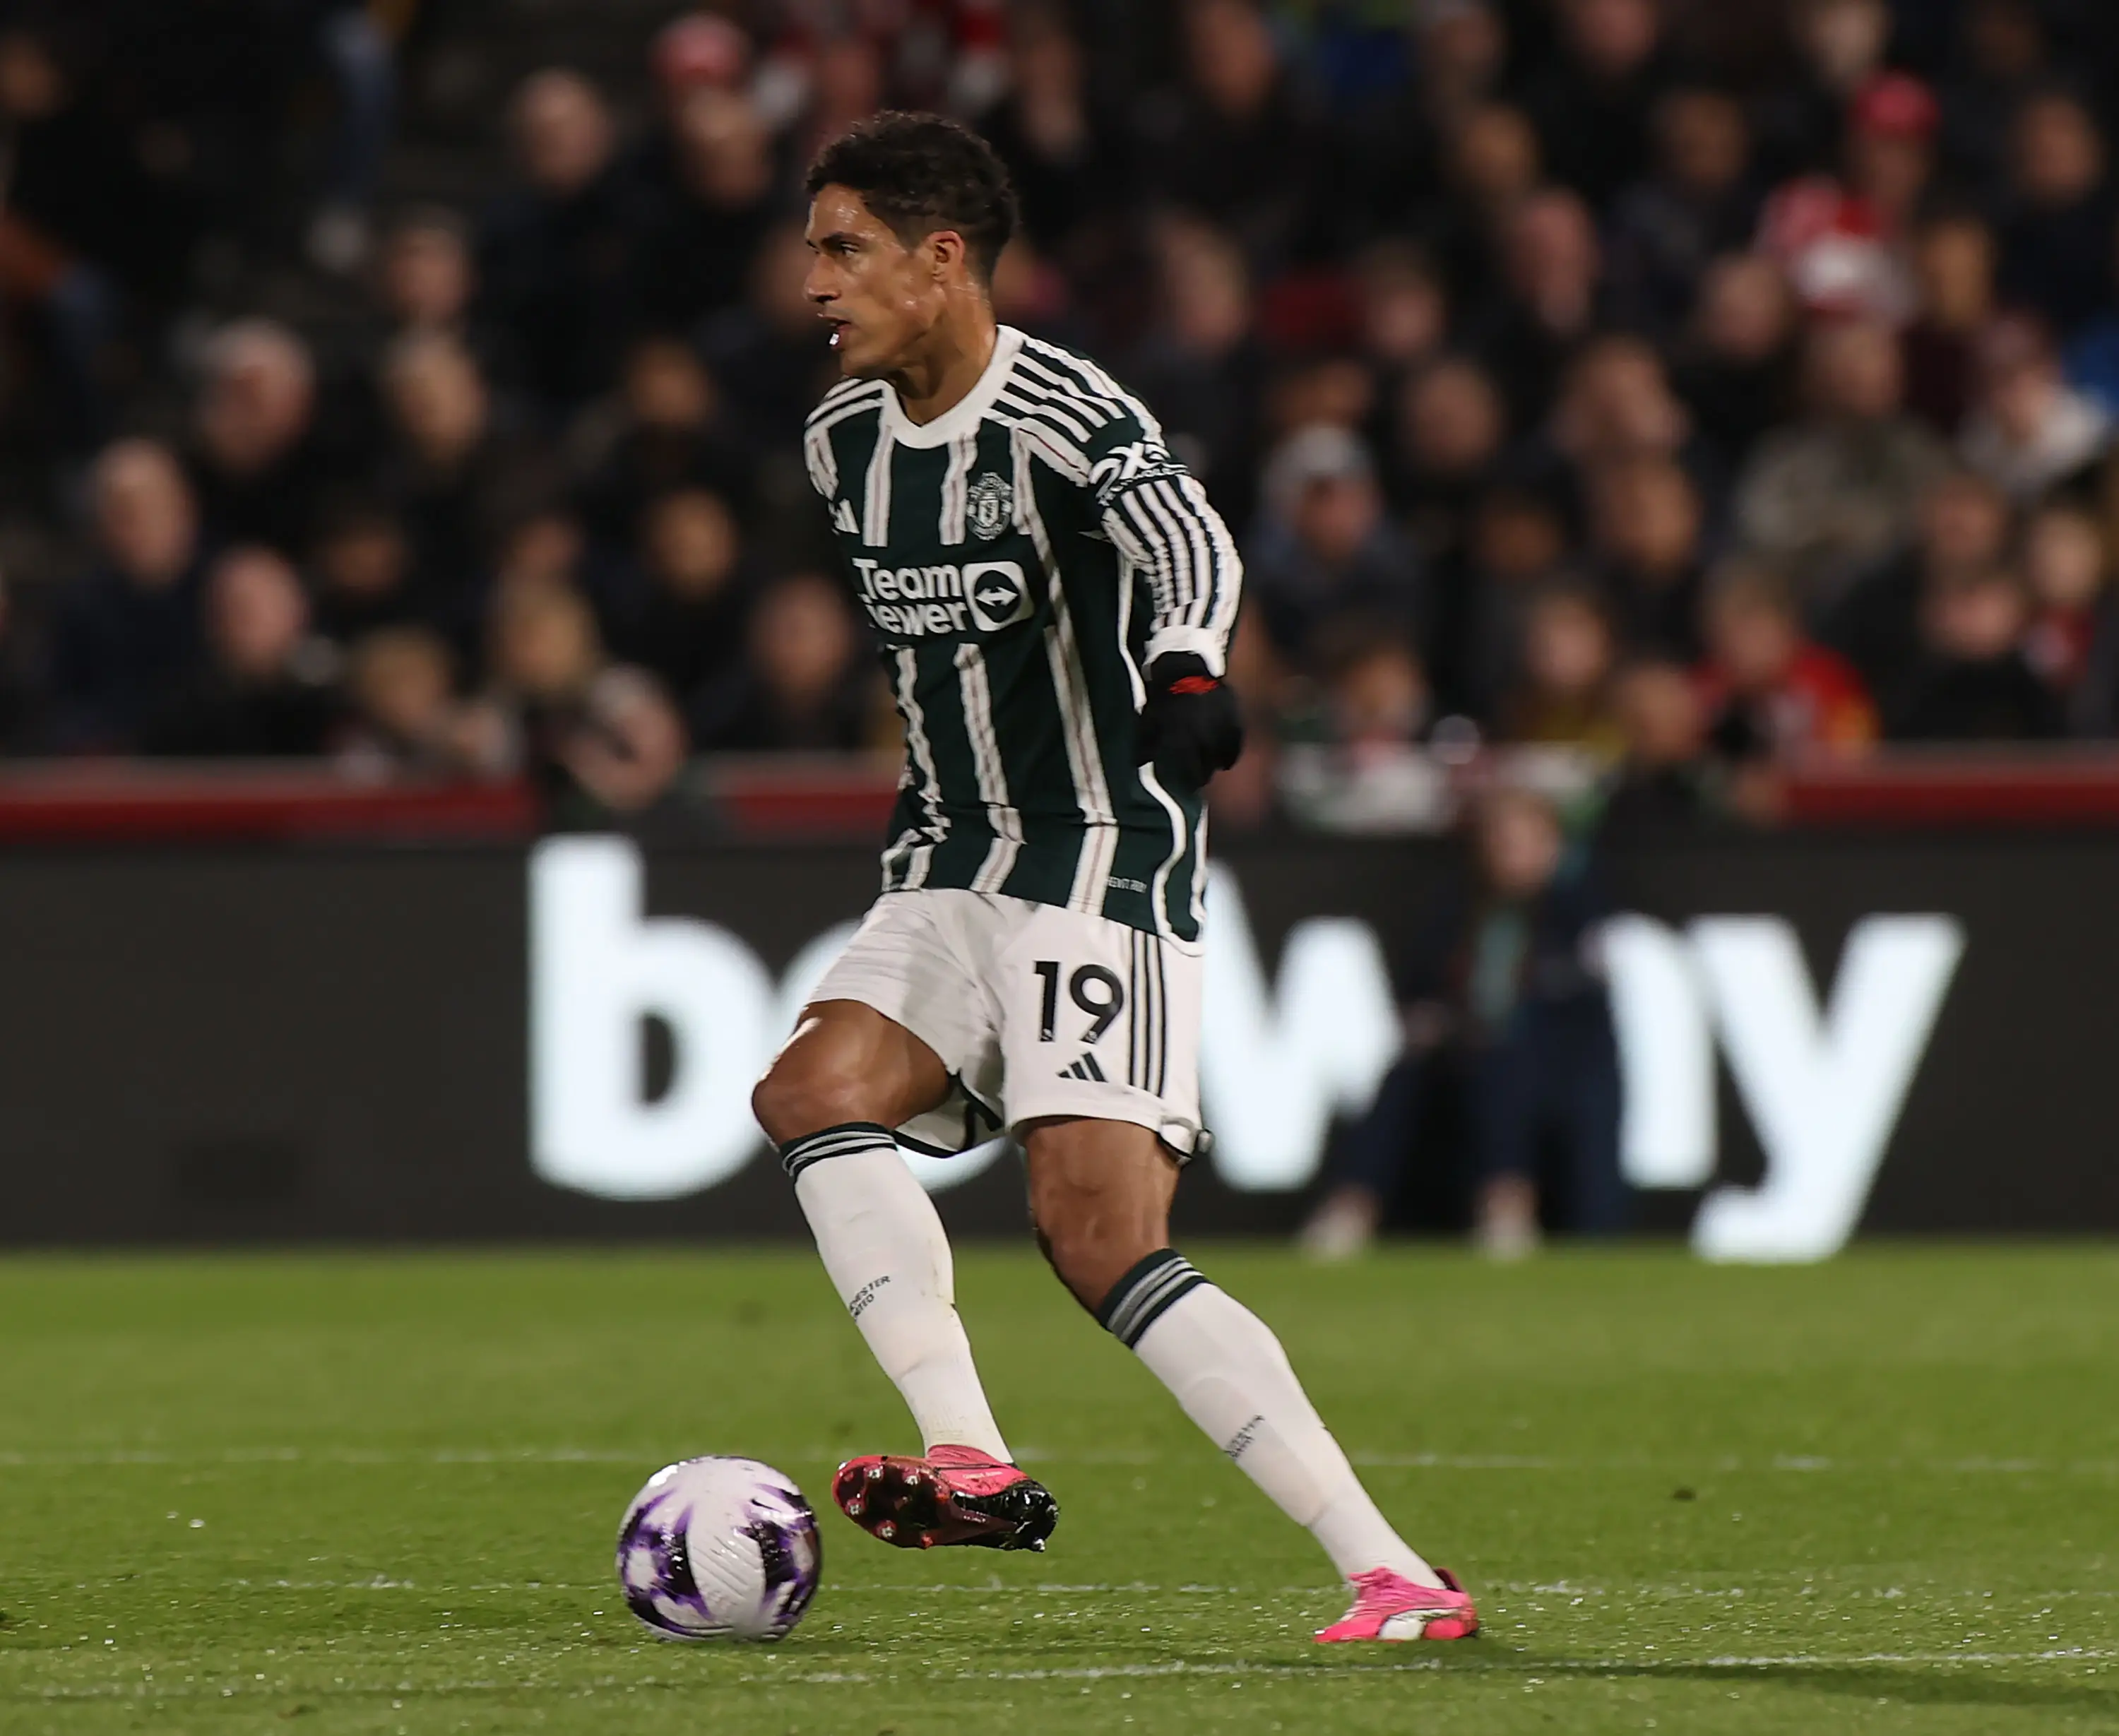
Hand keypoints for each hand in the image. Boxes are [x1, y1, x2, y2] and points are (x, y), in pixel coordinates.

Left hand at [1138, 652, 1243, 787]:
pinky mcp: (1233, 718)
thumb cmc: (1164, 698)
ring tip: (1212, 768)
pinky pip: (1236, 743)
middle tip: (1199, 780)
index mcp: (1181, 740)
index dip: (1188, 784)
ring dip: (1216, 765)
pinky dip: (1232, 753)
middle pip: (1206, 769)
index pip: (1188, 773)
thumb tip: (1140, 763)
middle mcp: (1203, 738)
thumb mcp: (1149, 719)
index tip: (1187, 788)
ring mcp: (1220, 729)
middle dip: (1202, 777)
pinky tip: (1227, 759)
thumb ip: (1145, 743)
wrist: (1185, 671)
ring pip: (1222, 758)